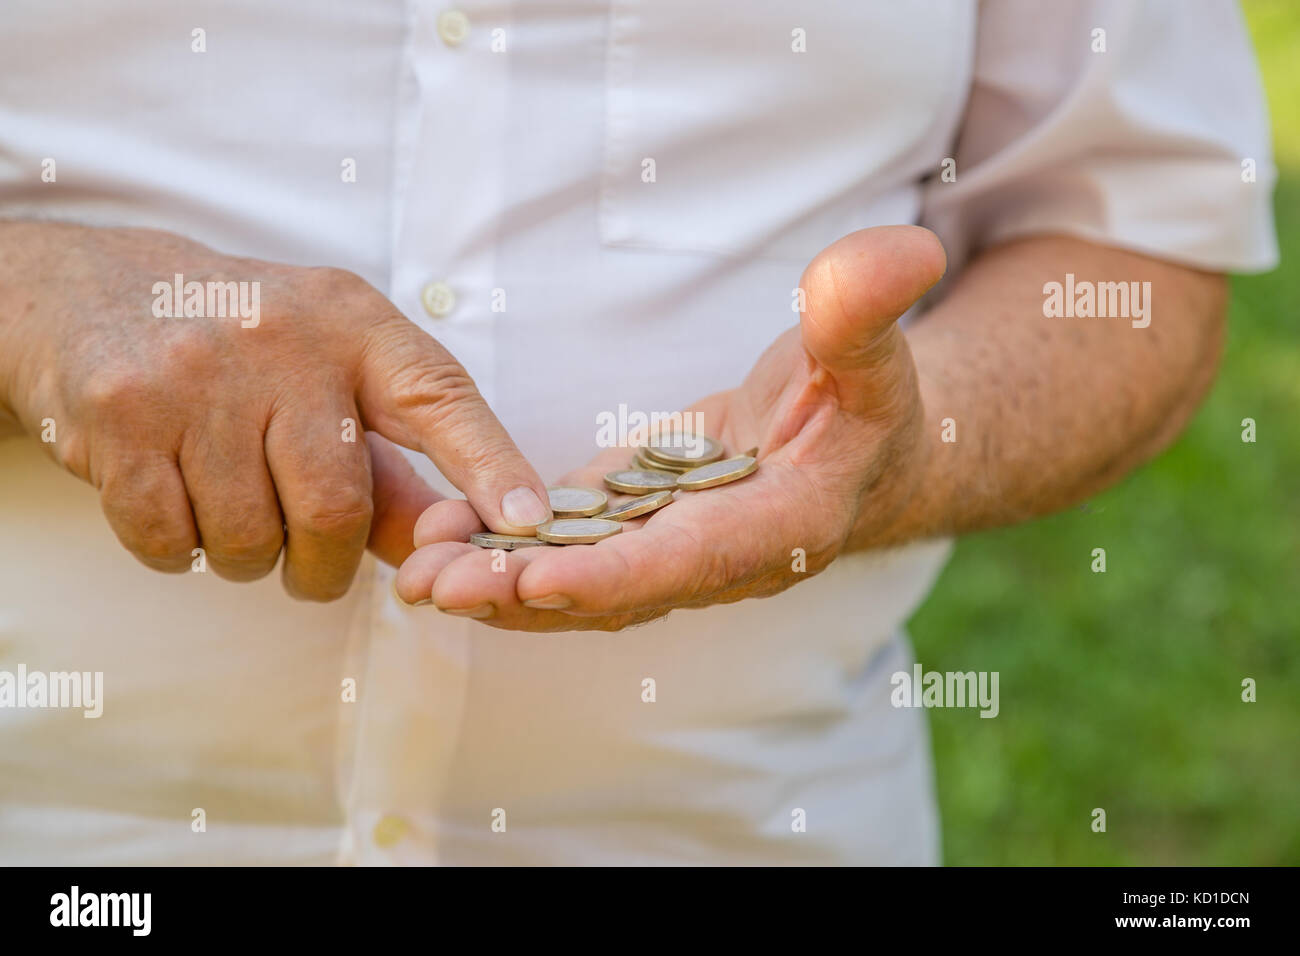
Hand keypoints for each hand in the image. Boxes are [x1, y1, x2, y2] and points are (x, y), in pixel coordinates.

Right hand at [0, 221, 551, 598]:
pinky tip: (180, 500)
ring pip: (251, 539)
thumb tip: (455, 548)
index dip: (490, 465)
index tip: (529, 520)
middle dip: (327, 564)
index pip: (440, 397)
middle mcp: (282, 339)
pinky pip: (174, 543)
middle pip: (337, 508)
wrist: (96, 293)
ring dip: (250, 556)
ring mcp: (196, 374)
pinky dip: (184, 552)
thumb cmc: (246, 349)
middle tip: (312, 562)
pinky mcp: (121, 414)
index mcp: (354, 323)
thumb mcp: (333, 375)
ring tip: (236, 506)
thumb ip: (399, 465)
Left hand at [395, 225, 946, 629]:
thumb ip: (866, 316)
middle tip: (431, 588)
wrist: (856, 445)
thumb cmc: (871, 399)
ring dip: (497, 581)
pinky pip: (567, 542)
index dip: (610, 575)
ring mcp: (670, 546)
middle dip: (522, 593)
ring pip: (578, 576)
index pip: (687, 562)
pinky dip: (506, 547)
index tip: (532, 579)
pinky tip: (439, 538)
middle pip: (612, 589)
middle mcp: (715, 559)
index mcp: (779, 528)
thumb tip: (892, 256)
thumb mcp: (875, 353)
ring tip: (412, 573)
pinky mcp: (636, 519)